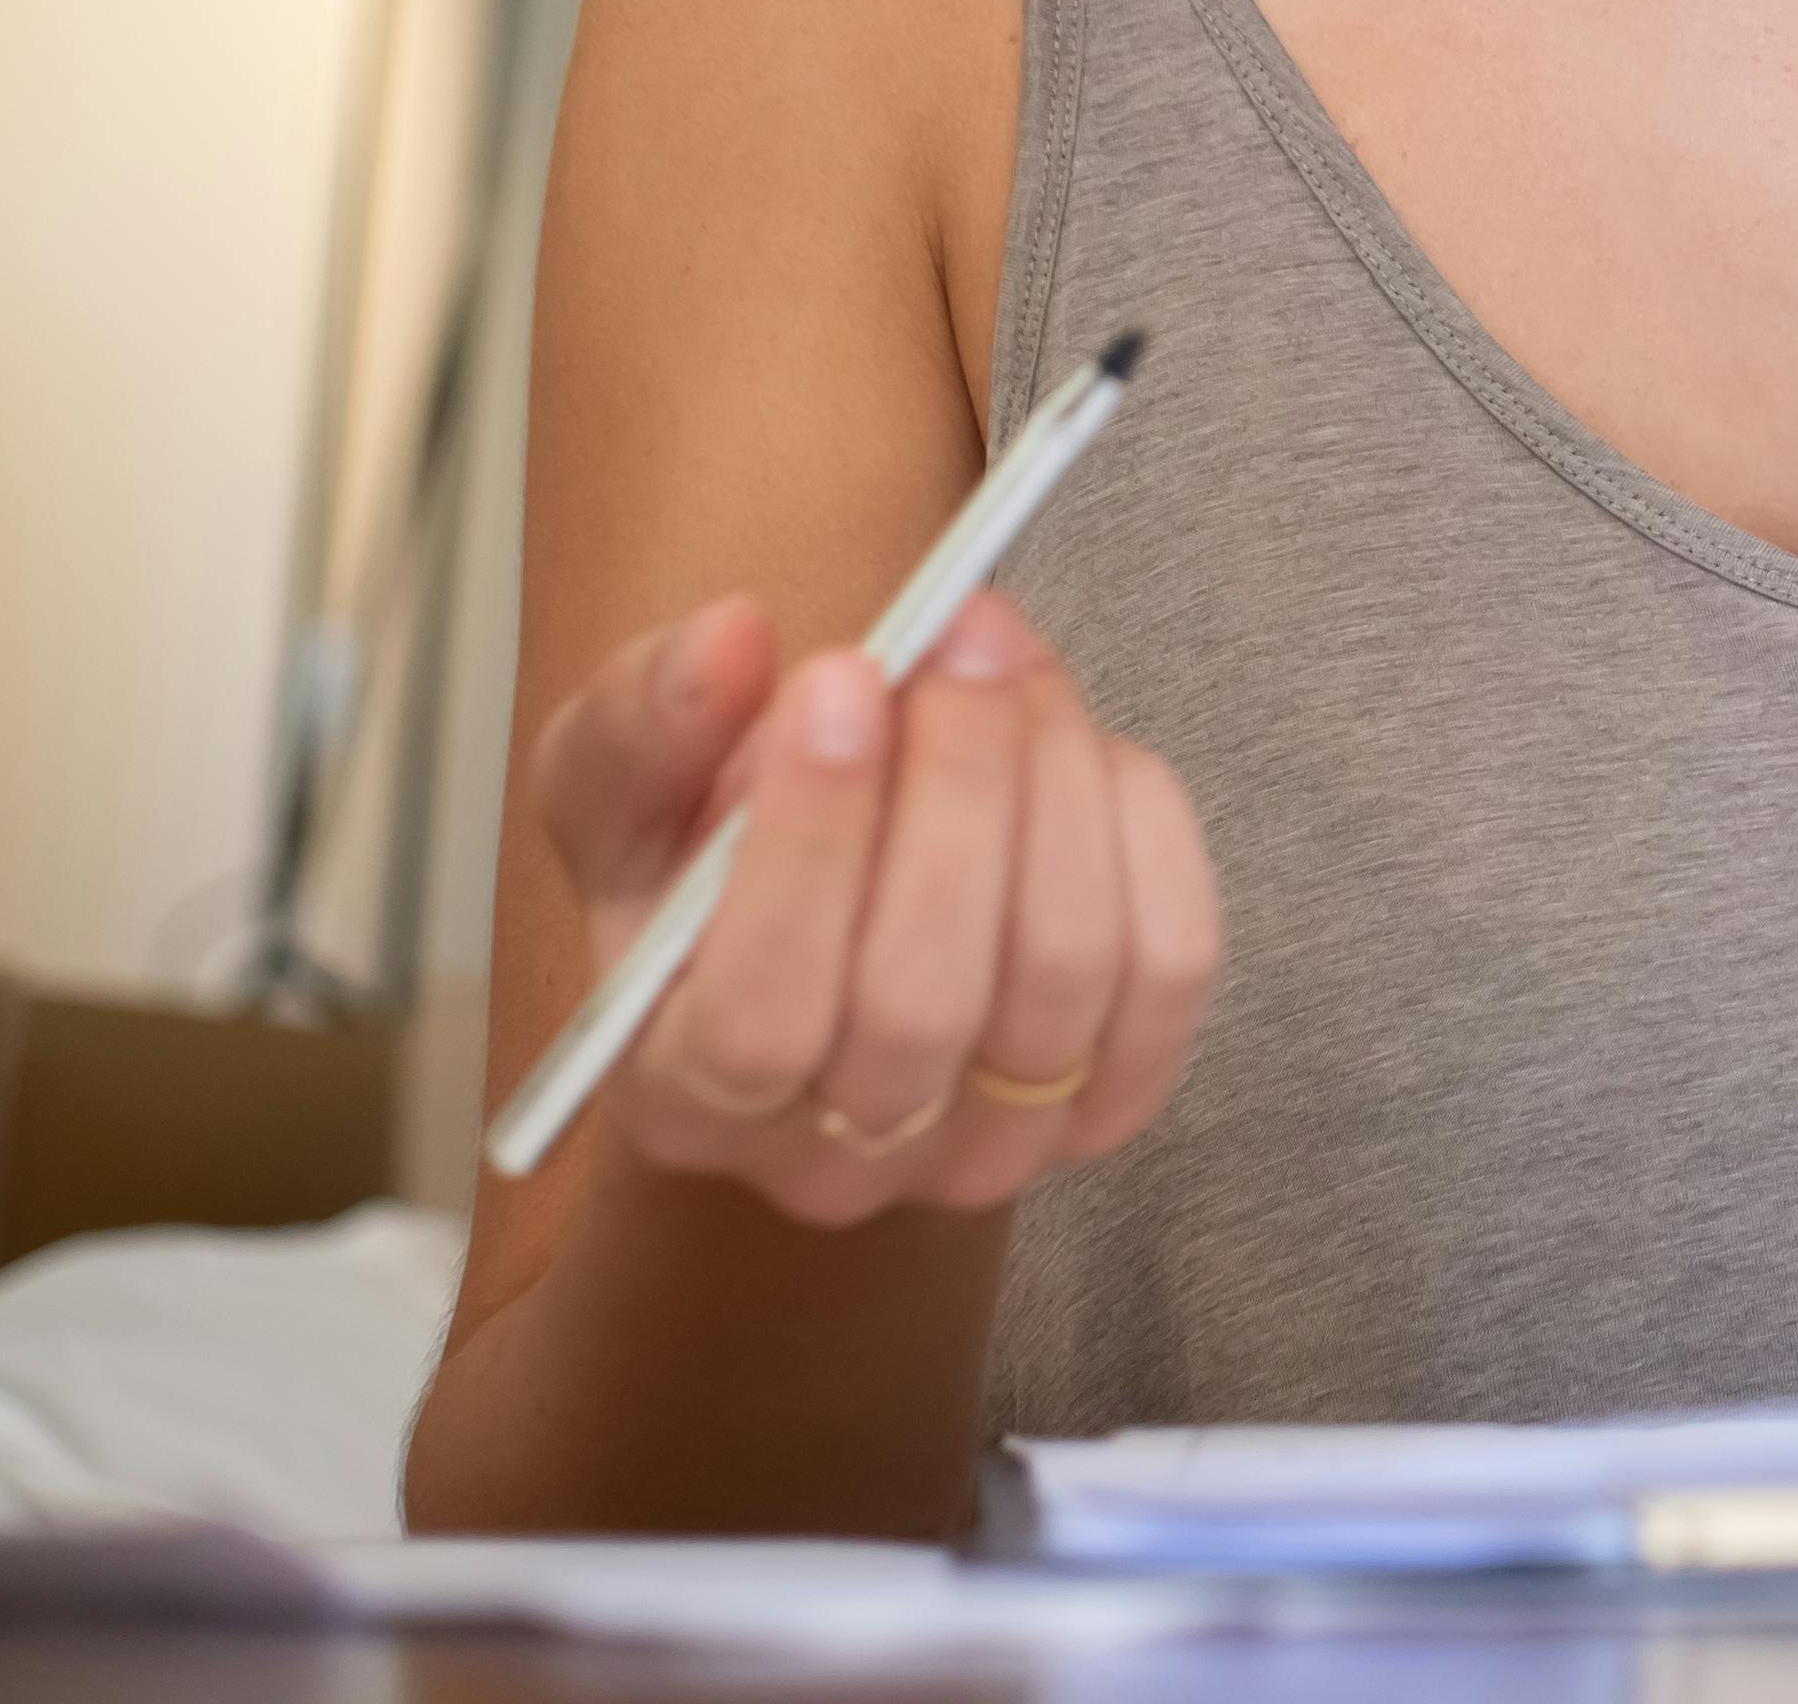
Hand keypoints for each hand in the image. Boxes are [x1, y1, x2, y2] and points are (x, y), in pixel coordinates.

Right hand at [523, 589, 1219, 1227]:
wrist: (835, 894)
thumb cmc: (708, 849)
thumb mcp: (627, 776)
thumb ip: (648, 717)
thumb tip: (727, 641)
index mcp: (679, 1100)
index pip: (755, 1023)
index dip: (809, 845)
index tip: (840, 676)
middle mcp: (836, 1162)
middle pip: (924, 998)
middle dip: (957, 784)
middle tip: (959, 634)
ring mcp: (989, 1146)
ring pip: (1062, 968)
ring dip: (1053, 780)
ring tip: (1011, 664)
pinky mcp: (1117, 1098)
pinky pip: (1170, 960)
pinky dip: (1140, 826)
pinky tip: (1080, 748)